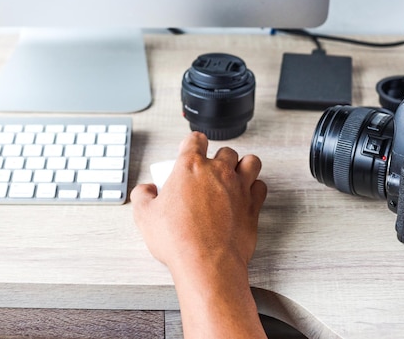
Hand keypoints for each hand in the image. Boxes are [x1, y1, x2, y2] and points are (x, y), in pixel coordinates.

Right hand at [131, 132, 266, 338]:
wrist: (206, 263)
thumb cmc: (178, 240)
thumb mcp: (145, 216)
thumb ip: (142, 196)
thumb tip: (146, 190)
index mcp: (190, 167)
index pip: (195, 140)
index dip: (192, 142)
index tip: (190, 148)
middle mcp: (218, 171)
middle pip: (225, 150)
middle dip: (218, 157)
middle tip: (210, 171)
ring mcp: (239, 187)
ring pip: (251, 162)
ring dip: (243, 165)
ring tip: (235, 175)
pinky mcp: (253, 206)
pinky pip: (261, 187)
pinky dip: (255, 188)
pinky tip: (247, 195)